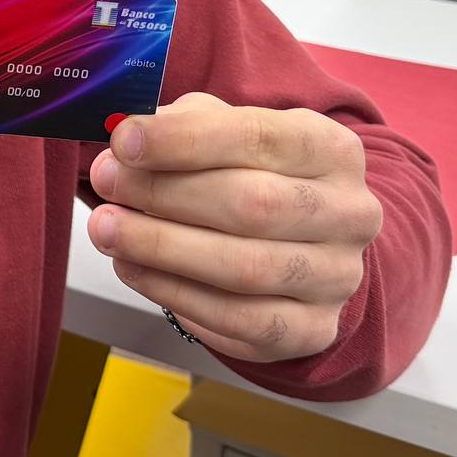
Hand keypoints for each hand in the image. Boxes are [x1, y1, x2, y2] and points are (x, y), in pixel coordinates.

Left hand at [85, 92, 382, 362]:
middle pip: (252, 204)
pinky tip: (134, 269)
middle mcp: (350, 213)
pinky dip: (175, 295)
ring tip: (107, 229)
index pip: (258, 137)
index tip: (124, 143)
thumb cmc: (254, 176)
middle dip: (164, 194)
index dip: (184, 140)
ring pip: (244, 268)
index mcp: (333, 149)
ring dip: (160, 248)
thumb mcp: (228, 133)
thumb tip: (127, 139)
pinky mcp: (313, 329)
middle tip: (106, 184)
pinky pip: (238, 320)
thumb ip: (184, 127)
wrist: (306, 247)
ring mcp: (337, 277)